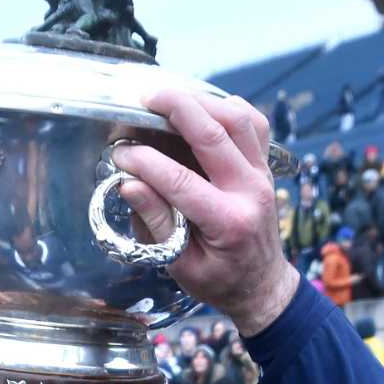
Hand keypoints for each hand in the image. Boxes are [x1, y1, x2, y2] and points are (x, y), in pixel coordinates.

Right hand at [113, 88, 299, 336]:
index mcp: (228, 222)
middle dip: (176, 108)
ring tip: (169, 97)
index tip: (119, 154)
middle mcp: (250, 192)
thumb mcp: (180, 264)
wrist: (262, 286)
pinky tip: (203, 107)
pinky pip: (254, 123)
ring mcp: (262, 175)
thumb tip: (128, 184)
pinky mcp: (264, 166)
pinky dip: (229, 108)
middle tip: (144, 98)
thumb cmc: (219, 281)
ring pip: (238, 118)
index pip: (180, 180)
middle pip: (214, 134)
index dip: (145, 162)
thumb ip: (156, 221)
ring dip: (202, 101)